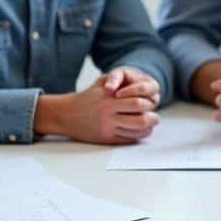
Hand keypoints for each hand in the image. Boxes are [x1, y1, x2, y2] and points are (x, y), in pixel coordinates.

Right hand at [35, 71, 159, 143]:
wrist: (65, 114)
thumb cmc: (87, 98)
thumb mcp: (100, 84)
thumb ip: (119, 81)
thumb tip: (140, 85)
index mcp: (109, 98)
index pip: (137, 101)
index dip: (148, 102)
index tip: (151, 102)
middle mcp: (108, 113)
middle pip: (140, 117)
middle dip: (152, 117)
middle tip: (155, 116)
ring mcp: (107, 127)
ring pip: (136, 130)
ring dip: (148, 127)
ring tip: (150, 123)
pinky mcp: (106, 138)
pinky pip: (128, 139)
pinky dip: (139, 135)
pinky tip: (141, 131)